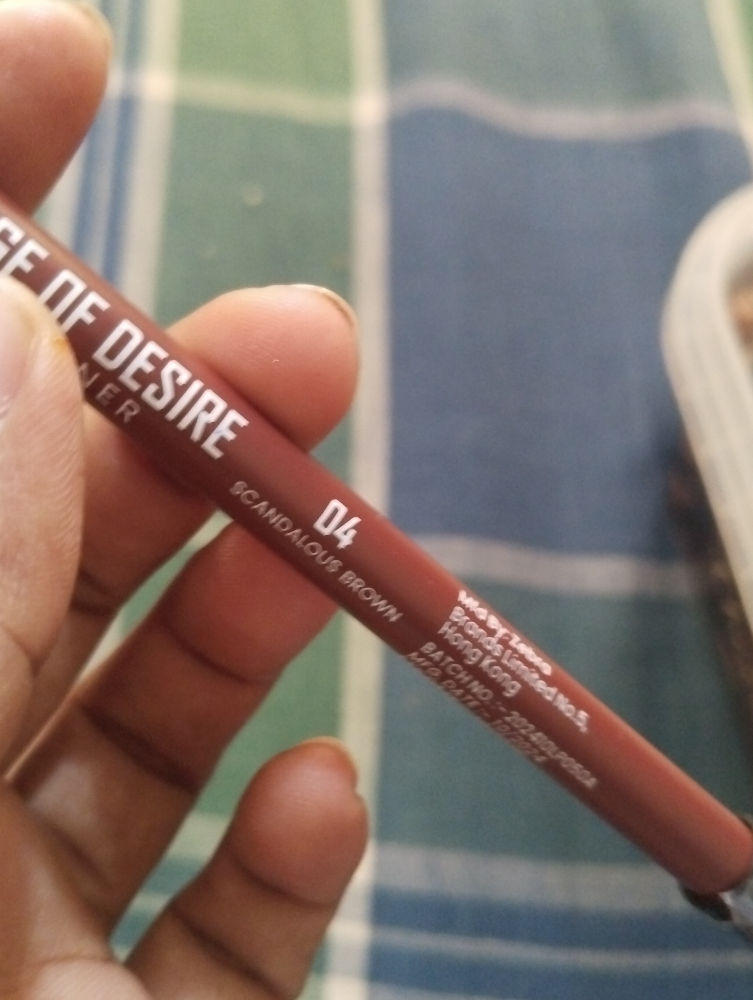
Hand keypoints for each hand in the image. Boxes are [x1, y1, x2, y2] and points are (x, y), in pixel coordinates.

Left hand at [0, 4, 366, 997]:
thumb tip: (20, 322)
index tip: (64, 52)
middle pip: (30, 552)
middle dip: (166, 431)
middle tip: (305, 340)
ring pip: (127, 723)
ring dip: (242, 617)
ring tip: (328, 556)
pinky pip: (200, 917)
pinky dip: (281, 854)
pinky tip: (319, 805)